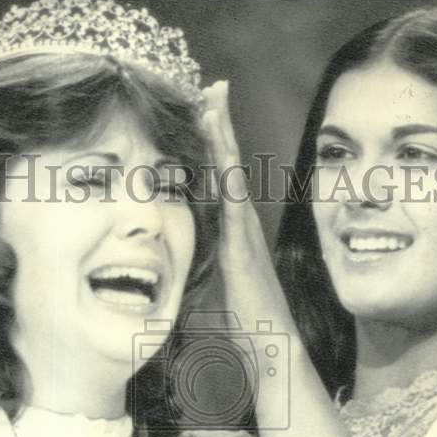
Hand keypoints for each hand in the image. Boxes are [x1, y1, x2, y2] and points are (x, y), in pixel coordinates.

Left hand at [200, 82, 296, 338]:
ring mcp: (245, 235)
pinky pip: (234, 202)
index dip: (212, 146)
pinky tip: (224, 147)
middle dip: (220, 125)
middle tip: (214, 86)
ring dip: (224, 136)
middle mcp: (241, 227)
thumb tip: (166, 269)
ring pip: (232, 174)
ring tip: (215, 98)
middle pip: (228, 166)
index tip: (203, 111)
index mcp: (231, 235)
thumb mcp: (206, 293)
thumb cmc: (242, 327)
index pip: (218, 182)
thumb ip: (192, 272)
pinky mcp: (244, 249)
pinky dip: (229, 171)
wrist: (270, 350)